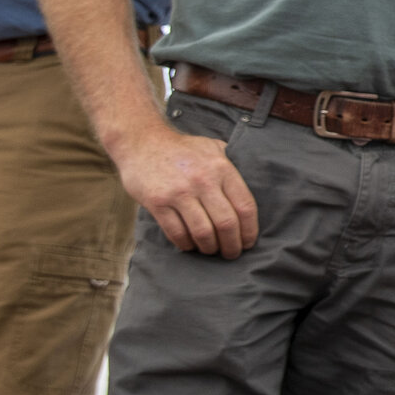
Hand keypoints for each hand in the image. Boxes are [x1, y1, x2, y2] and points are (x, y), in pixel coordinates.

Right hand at [115, 125, 260, 256]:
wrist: (142, 141)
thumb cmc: (182, 148)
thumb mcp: (212, 147)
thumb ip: (231, 165)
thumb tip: (252, 184)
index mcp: (222, 168)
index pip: (245, 206)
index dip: (249, 230)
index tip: (248, 242)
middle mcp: (203, 180)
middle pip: (226, 223)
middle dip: (232, 245)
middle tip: (231, 253)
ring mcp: (179, 192)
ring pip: (203, 232)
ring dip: (209, 248)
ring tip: (211, 250)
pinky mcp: (158, 202)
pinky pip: (177, 232)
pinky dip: (186, 244)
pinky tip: (189, 245)